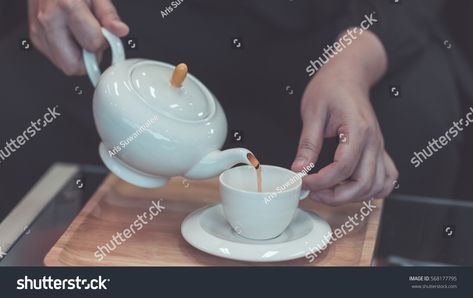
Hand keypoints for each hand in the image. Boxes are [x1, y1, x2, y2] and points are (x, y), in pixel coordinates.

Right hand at [28, 0, 128, 74]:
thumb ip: (109, 15)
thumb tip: (120, 31)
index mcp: (66, 7)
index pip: (93, 45)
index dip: (103, 42)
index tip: (104, 35)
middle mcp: (48, 21)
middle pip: (73, 66)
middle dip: (88, 59)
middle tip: (92, 40)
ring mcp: (38, 30)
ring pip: (64, 65)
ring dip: (77, 56)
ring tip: (79, 34)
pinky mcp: (35, 37)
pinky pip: (56, 58)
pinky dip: (66, 51)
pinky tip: (69, 34)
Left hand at [291, 30, 397, 205]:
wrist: (348, 75)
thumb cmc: (331, 88)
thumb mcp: (313, 112)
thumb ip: (308, 143)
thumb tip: (299, 169)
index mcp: (358, 130)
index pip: (343, 168)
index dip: (321, 181)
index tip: (303, 182)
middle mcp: (374, 141)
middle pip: (363, 183)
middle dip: (337, 196)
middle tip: (314, 193)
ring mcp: (379, 147)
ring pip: (376, 186)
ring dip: (353, 196)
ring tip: (328, 192)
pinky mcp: (379, 150)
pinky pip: (386, 179)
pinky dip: (373, 190)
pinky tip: (353, 188)